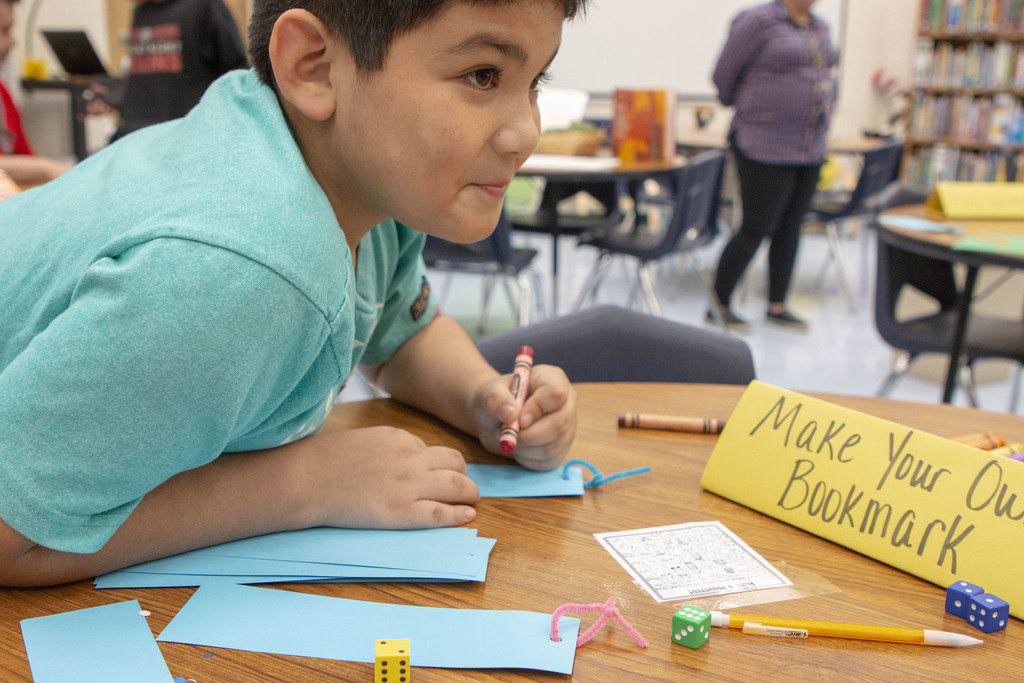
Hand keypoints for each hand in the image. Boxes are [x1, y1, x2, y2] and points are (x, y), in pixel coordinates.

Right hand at [302, 426, 478, 528]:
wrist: (308, 479)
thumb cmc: (326, 460)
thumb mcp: (364, 440)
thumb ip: (389, 446)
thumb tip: (405, 456)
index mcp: (400, 438)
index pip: (432, 450)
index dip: (438, 465)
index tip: (438, 475)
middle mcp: (411, 458)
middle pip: (455, 463)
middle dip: (462, 475)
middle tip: (462, 488)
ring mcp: (409, 485)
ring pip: (458, 485)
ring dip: (469, 493)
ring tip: (470, 501)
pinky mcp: (403, 511)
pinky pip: (442, 513)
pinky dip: (460, 514)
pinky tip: (467, 516)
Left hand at [474, 364, 576, 470]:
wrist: (496, 418)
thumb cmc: (496, 399)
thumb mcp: (489, 393)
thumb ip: (496, 399)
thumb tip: (510, 414)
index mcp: (553, 380)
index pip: (556, 394)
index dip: (537, 408)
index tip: (518, 418)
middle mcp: (567, 403)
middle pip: (559, 425)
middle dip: (528, 435)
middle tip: (506, 433)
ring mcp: (568, 428)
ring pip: (551, 447)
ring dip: (523, 448)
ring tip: (508, 436)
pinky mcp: (561, 450)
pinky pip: (546, 462)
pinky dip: (526, 459)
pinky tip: (518, 446)